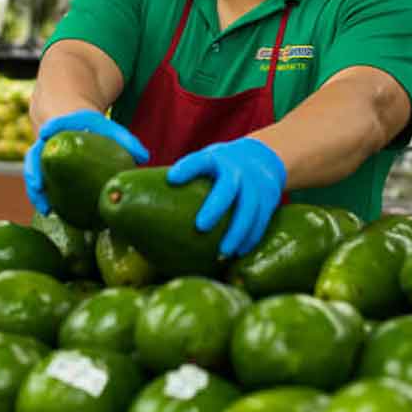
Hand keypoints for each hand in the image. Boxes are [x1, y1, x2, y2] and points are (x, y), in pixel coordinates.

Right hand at [24, 109, 149, 214]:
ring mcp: (43, 158)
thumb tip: (144, 158)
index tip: (45, 133)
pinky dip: (42, 196)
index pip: (53, 125)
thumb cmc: (93, 128)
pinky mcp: (45, 170)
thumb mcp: (110, 128)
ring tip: (46, 208)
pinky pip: (40, 184)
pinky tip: (51, 212)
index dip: (49, 128)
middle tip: (38, 185)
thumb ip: (127, 140)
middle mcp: (48, 142)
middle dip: (33, 169)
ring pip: (33, 173)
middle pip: (33, 155)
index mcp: (62, 126)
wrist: (74, 124)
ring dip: (35, 191)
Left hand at [167, 137, 286, 257]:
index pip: (200, 161)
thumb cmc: (221, 167)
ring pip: (249, 209)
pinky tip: (238, 252)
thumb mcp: (206, 162)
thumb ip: (185, 178)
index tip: (172, 178)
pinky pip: (261, 221)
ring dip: (237, 232)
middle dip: (215, 206)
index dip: (187, 168)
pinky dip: (251, 237)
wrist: (263, 158)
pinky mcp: (268, 200)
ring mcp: (255, 185)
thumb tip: (143, 199)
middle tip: (200, 226)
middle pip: (228, 188)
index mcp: (216, 160)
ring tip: (222, 253)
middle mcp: (237, 171)